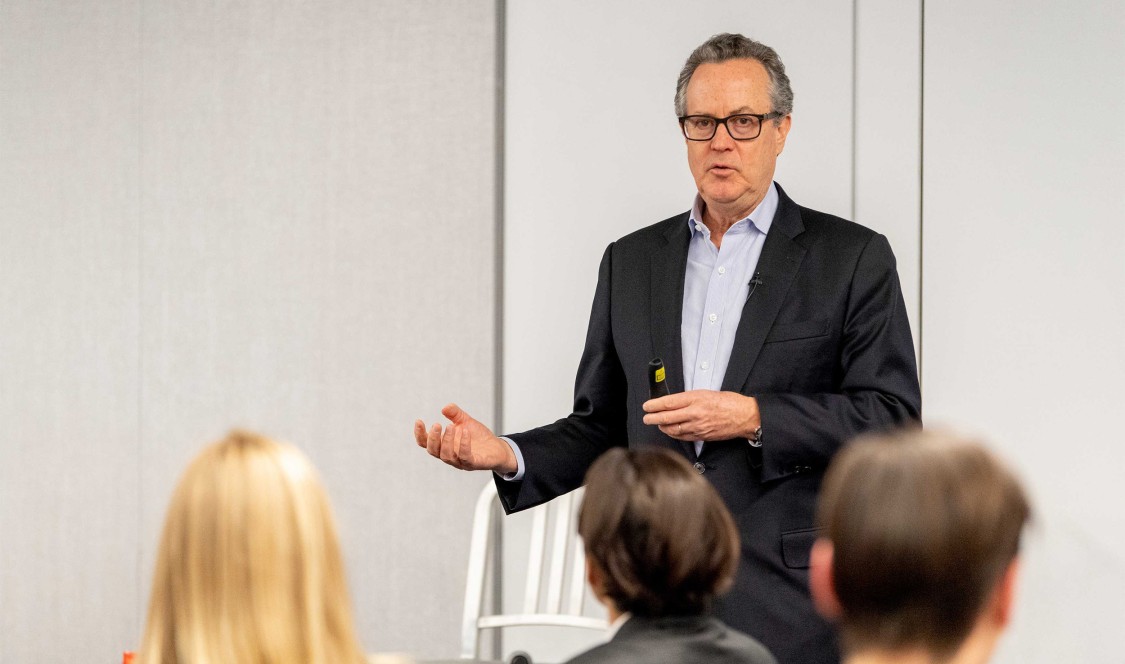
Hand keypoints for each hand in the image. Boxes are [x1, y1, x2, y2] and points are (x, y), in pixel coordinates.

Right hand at [414, 403, 517, 473]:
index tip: (419, 421)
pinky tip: (465, 432)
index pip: (426, 443)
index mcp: (443, 445)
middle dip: (433, 438)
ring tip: (450, 426)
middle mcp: (449, 455)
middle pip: (433, 451)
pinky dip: (464, 445)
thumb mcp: (465, 421)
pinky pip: (465, 457)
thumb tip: (445, 407)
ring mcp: (460, 461)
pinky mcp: (473, 464)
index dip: (420, 434)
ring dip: (446, 441)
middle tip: (437, 424)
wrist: (497, 448)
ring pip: (446, 456)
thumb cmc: (478, 437)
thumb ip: (455, 414)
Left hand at [642, 390, 760, 441]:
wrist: (745, 416)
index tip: (647, 406)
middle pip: (667, 417)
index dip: (655, 405)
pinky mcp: (702, 436)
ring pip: (673, 429)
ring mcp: (698, 426)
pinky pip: (683, 436)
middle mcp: (695, 413)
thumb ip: (690, 398)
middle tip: (646, 417)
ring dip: (662, 427)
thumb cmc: (730, 402)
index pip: (669, 402)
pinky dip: (674, 434)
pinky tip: (670, 431)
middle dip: (653, 418)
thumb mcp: (707, 393)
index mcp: (696, 399)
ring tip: (657, 424)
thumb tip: (675, 402)